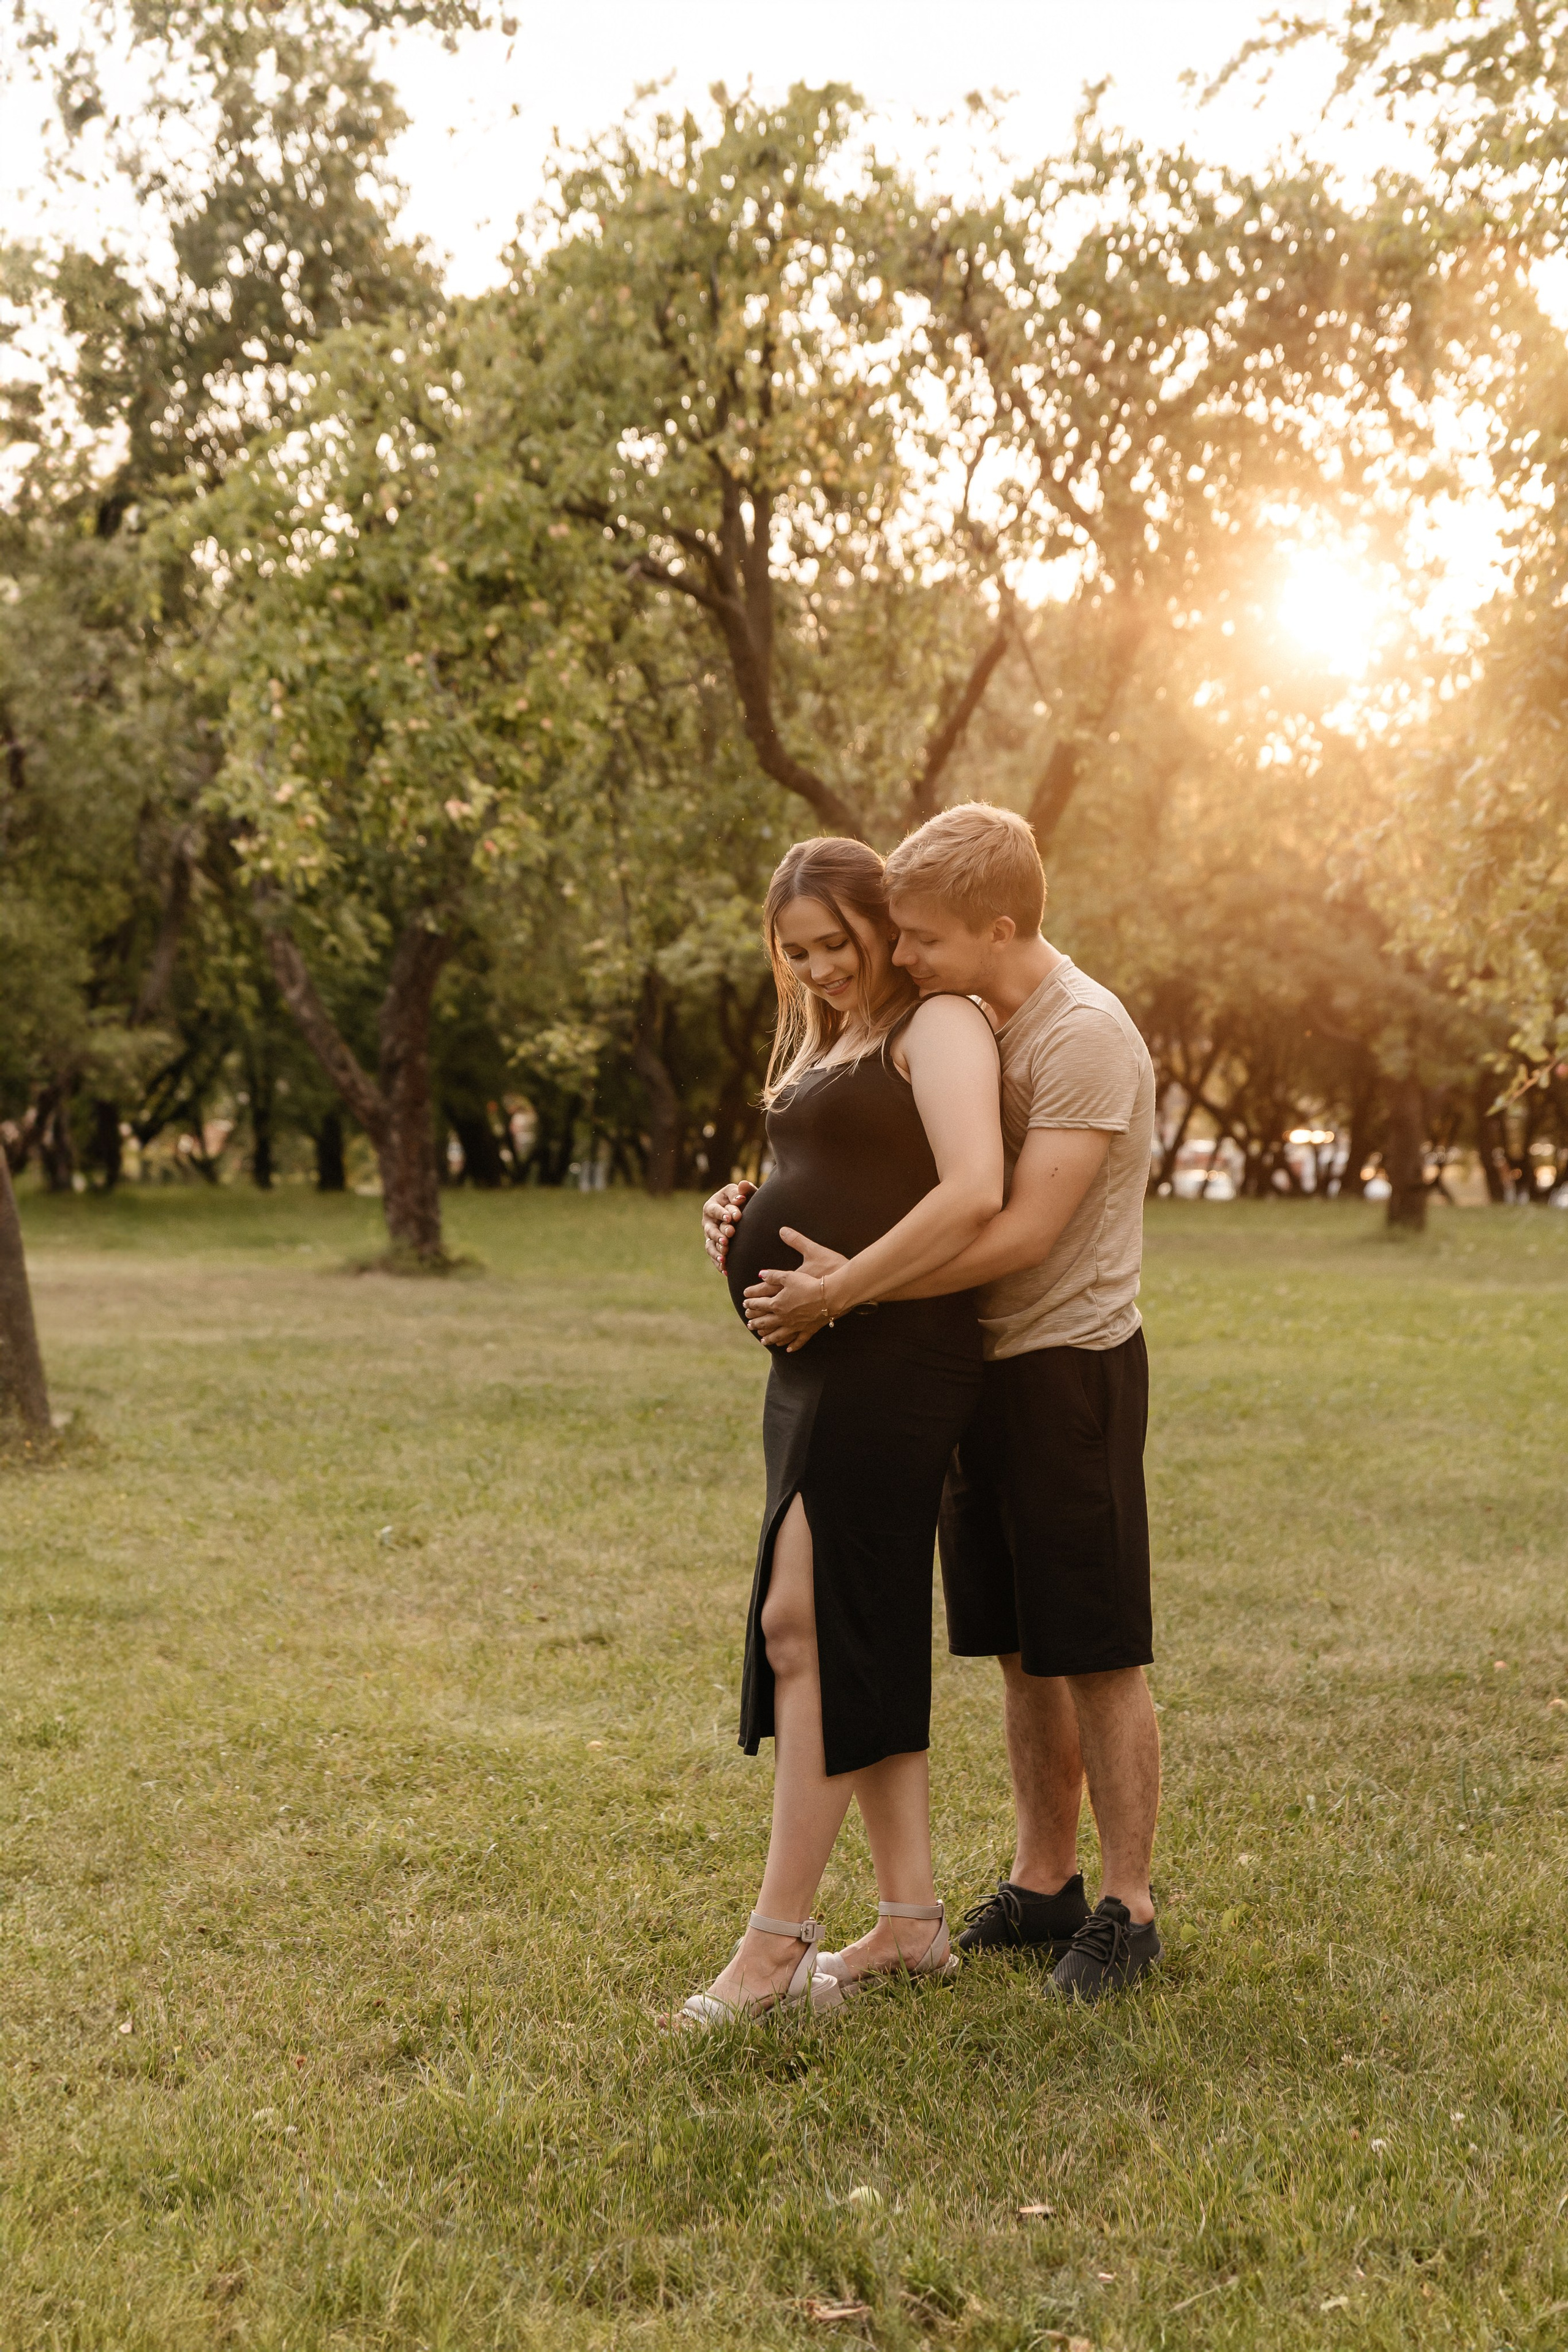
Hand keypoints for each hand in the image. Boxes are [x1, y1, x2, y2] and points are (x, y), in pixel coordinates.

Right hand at [702, 1179, 755, 1270]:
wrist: (745, 1216)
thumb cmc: (745, 1202)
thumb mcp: (747, 1194)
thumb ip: (746, 1190)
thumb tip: (742, 1185)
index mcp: (714, 1204)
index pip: (715, 1209)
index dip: (723, 1213)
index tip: (733, 1217)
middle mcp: (709, 1220)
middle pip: (710, 1227)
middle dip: (720, 1232)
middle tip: (731, 1234)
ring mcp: (710, 1234)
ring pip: (709, 1243)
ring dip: (716, 1249)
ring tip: (725, 1254)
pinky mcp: (714, 1246)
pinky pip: (713, 1256)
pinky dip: (718, 1262)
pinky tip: (725, 1269)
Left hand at [743, 1229, 849, 1351]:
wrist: (829, 1296)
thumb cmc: (809, 1283)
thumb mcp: (789, 1276)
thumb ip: (773, 1275)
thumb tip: (760, 1274)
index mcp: (777, 1304)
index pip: (759, 1305)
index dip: (751, 1304)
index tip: (745, 1304)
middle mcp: (783, 1318)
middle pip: (766, 1322)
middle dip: (756, 1323)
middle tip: (749, 1324)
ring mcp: (795, 1326)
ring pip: (779, 1335)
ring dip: (769, 1338)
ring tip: (762, 1340)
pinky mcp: (808, 1330)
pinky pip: (798, 1340)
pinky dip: (792, 1345)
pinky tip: (787, 1349)